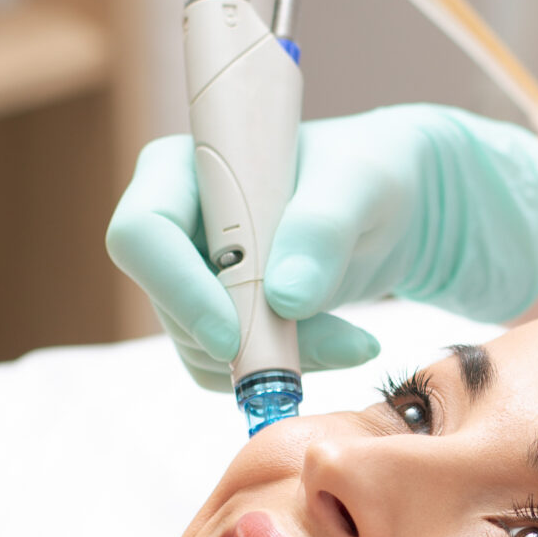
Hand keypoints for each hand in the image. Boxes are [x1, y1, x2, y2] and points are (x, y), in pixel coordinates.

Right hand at [106, 108, 537, 390]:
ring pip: (203, 348)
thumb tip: (283, 298)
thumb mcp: (362, 184)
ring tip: (354, 339)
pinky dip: (290, 368)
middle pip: (172, 305)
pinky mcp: (224, 316)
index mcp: (183, 168)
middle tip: (337, 342)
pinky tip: (344, 342)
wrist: (395, 205)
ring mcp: (194, 276)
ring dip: (280, 359)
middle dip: (250, 337)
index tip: (235, 335)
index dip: (179, 289)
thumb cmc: (371, 170)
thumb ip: (323, 228)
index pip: (142, 234)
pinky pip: (234, 366)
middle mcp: (175, 224)